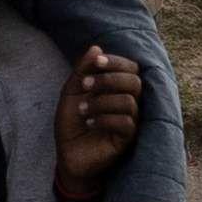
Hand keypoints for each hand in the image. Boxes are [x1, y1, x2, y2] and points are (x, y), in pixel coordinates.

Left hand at [52, 45, 144, 192]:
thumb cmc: (72, 122)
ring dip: (101, 101)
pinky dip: (104, 119)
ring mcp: (131, 121)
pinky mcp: (127, 139)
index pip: (131, 67)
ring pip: (129, 101)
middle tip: (85, 85)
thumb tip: (96, 47)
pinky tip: (89, 123)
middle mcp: (129, 102)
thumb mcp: (71, 92)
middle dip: (108, 79)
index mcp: (118, 88)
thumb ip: (82, 70)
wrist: (67, 153)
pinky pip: (127, 122)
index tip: (96, 61)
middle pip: (135, 81)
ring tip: (82, 109)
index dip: (116, 62)